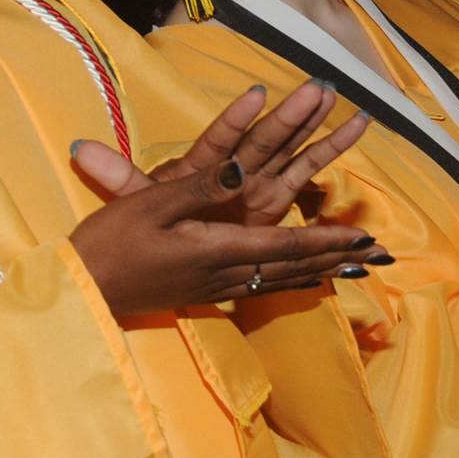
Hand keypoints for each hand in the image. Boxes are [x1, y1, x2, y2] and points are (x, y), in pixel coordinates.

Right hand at [69, 81, 385, 315]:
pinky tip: (299, 280)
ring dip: (320, 269)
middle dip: (335, 256)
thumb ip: (200, 186)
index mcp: (216, 249)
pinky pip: (262, 284)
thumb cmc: (110, 243)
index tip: (364, 237)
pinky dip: (292, 279)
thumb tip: (246, 167)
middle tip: (375, 253)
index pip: (286, 246)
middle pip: (292, 266)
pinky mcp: (204, 291)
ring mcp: (214, 286)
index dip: (327, 240)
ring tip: (351, 265)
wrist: (84, 290)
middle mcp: (224, 273)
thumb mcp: (150, 205)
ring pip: (280, 279)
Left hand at [121, 79, 369, 225]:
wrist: (172, 243)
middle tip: (317, 86)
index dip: (236, 118)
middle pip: (266, 140)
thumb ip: (117, 175)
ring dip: (317, 128)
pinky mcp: (276, 200)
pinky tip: (356, 128)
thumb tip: (80, 149)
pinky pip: (307, 175)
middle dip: (291, 116)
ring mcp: (260, 183)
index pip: (220, 140)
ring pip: (292, 152)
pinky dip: (331, 154)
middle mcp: (236, 170)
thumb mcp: (135, 200)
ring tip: (341, 103)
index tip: (255, 94)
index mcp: (203, 166)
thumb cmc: (155, 216)